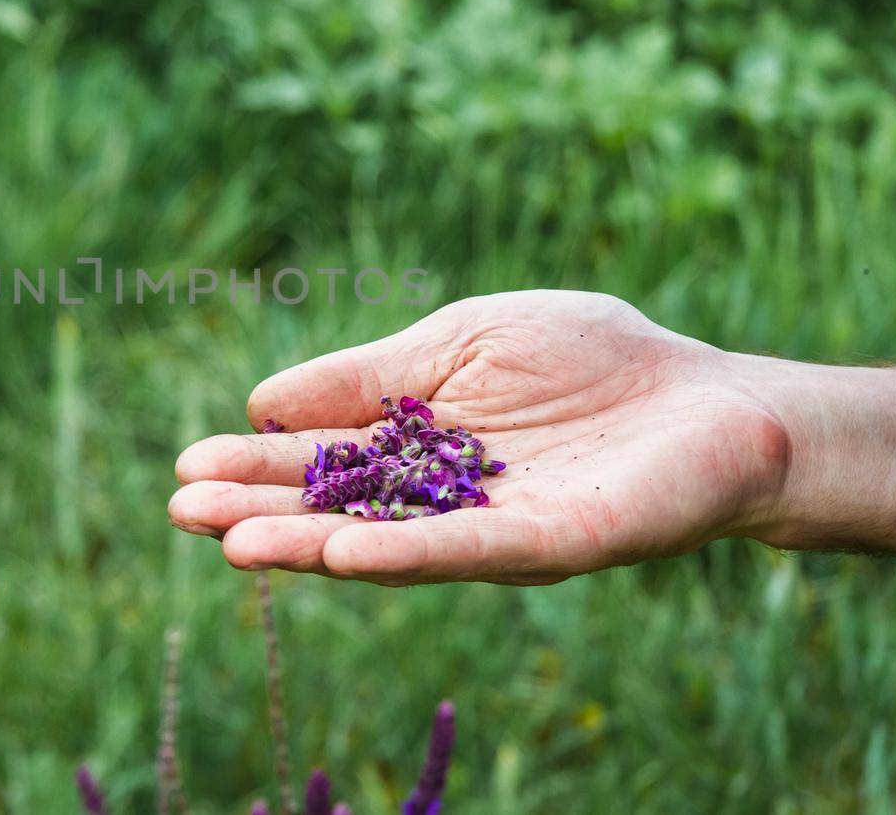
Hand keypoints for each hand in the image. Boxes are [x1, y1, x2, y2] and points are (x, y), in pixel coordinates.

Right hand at [169, 290, 794, 584]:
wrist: (713, 399)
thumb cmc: (593, 358)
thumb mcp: (462, 338)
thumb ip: (371, 372)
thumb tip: (265, 399)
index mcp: (417, 442)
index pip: (321, 457)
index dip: (258, 463)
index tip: (188, 468)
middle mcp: (440, 495)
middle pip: (337, 505)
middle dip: (259, 508)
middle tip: (182, 510)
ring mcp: (489, 525)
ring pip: (384, 540)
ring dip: (307, 545)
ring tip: (232, 543)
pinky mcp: (548, 543)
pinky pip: (465, 551)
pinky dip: (401, 556)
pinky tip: (342, 556)